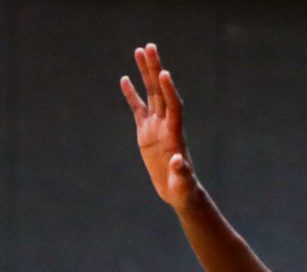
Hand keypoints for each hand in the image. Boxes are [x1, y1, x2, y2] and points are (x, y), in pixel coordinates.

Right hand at [120, 42, 197, 210]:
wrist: (178, 189)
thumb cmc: (183, 187)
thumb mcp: (182, 182)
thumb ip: (181, 172)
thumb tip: (177, 161)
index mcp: (175, 133)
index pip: (173, 106)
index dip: (169, 90)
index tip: (163, 73)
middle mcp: (166, 123)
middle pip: (161, 91)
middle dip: (155, 69)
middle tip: (149, 47)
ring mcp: (156, 125)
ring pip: (150, 93)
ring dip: (145, 72)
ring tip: (139, 50)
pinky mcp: (146, 131)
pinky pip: (138, 108)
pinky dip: (132, 94)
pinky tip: (124, 78)